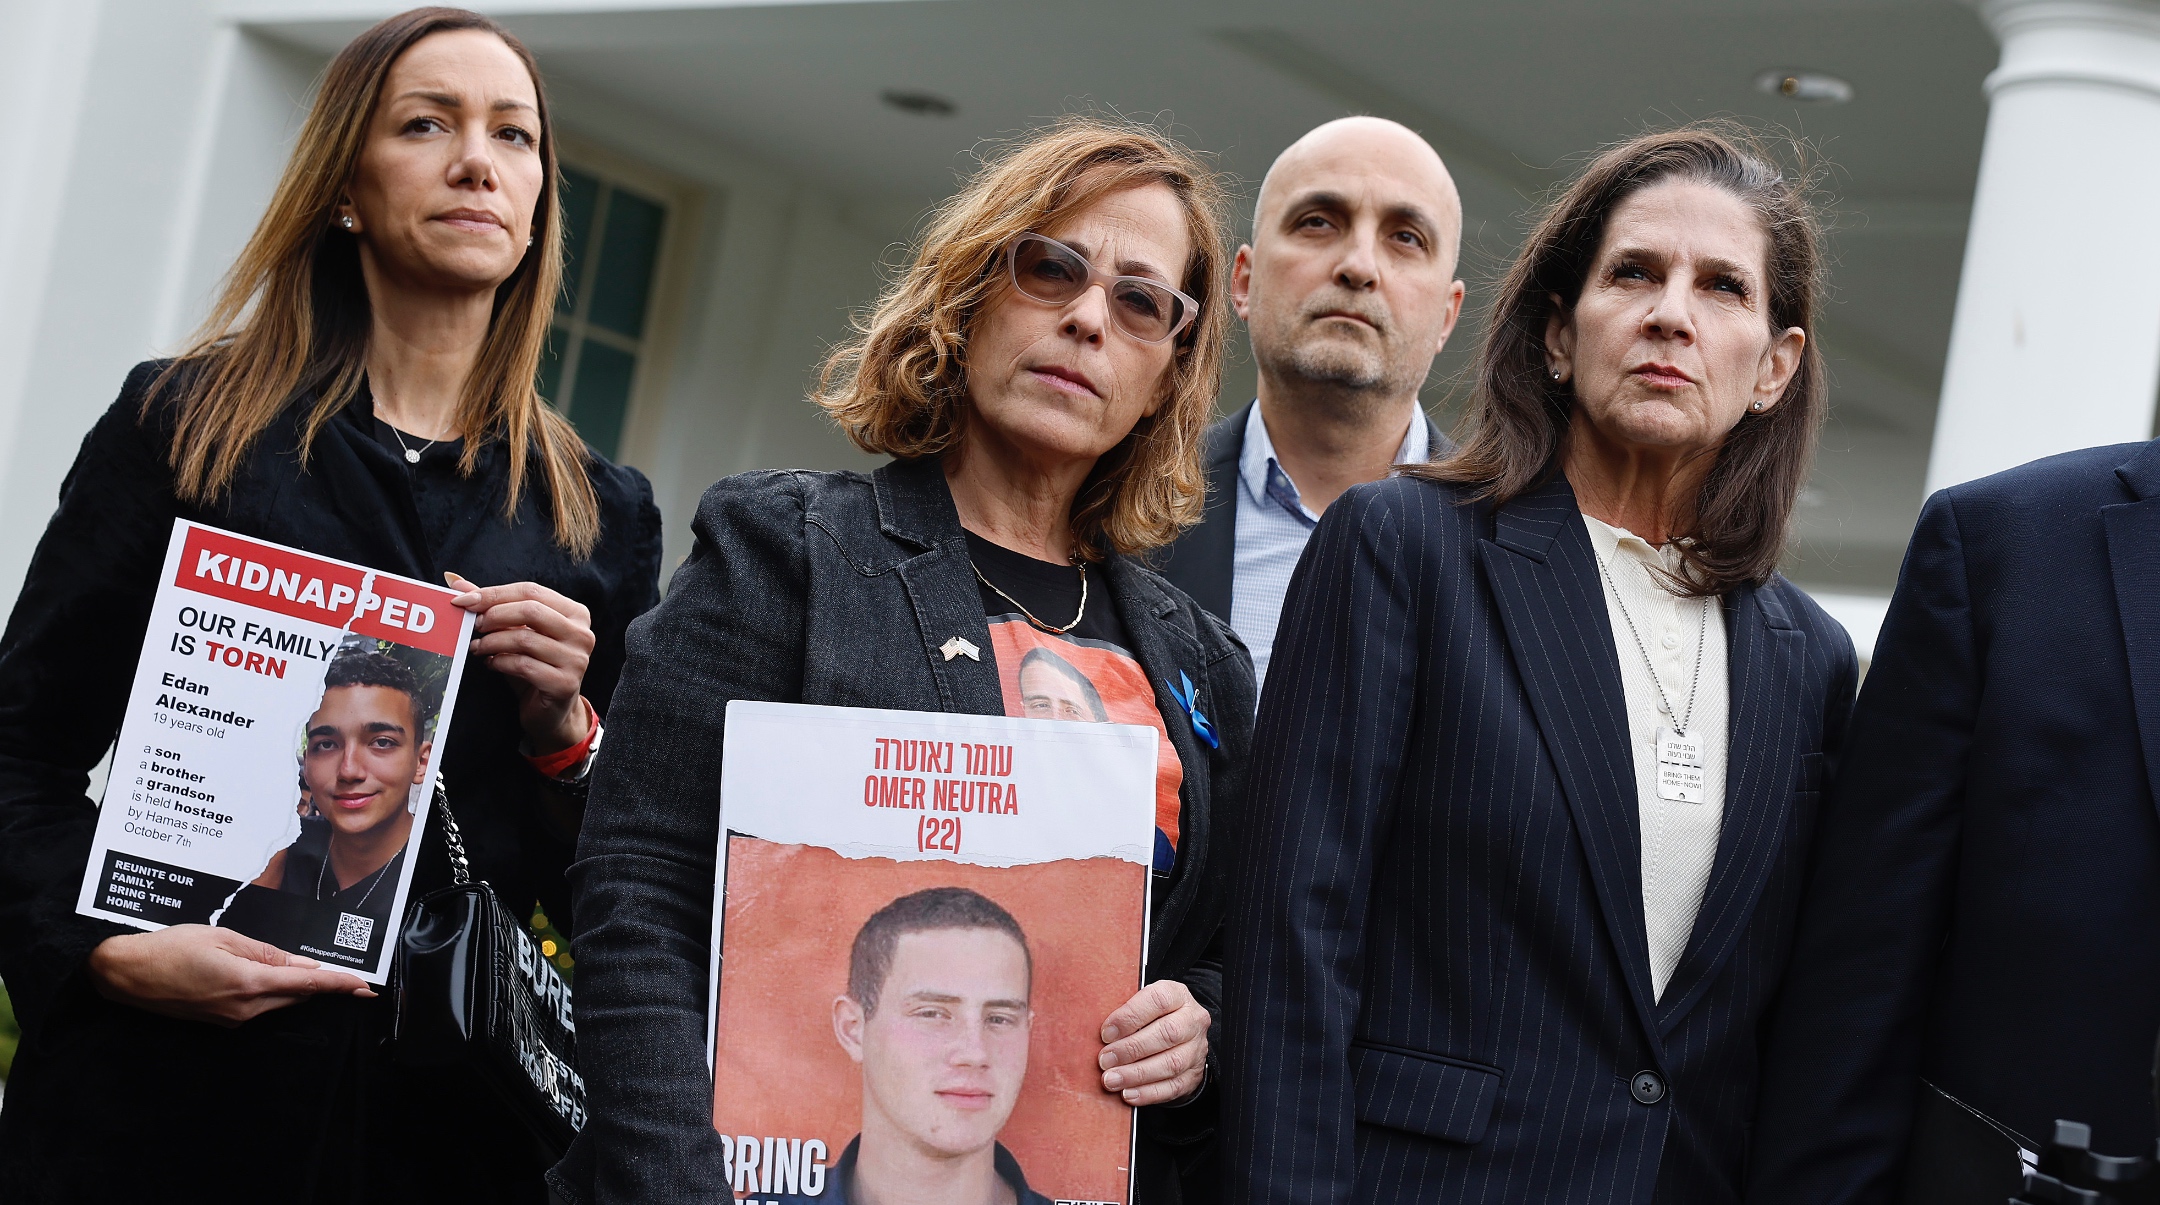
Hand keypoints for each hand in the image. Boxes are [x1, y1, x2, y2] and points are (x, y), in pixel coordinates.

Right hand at [85, 926, 375, 1026]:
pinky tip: (271, 977)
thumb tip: (302, 966)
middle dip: (320, 985)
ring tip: (306, 970)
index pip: (307, 986)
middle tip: (346, 976)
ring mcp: (232, 1019)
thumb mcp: (223, 938)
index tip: (365, 988)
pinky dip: (273, 993)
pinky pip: (259, 1007)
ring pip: (279, 1003)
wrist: (126, 975)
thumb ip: (267, 953)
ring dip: (295, 988)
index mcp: (248, 984)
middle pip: (296, 997)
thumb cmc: (170, 949)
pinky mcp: (221, 1022)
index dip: (339, 985)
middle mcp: (244, 1009)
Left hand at [445, 573, 595, 752]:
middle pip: (531, 610)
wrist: (552, 711)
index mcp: (575, 613)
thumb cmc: (535, 665)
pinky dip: (500, 662)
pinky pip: (524, 665)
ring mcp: (576, 659)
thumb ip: (491, 605)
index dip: (494, 593)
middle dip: (494, 615)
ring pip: (524, 639)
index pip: (531, 591)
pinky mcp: (565, 683)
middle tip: (473, 625)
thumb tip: (455, 581)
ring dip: (492, 641)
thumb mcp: (517, 632)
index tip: (464, 600)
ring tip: (478, 647)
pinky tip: (491, 663)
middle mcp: (582, 634)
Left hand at [1098, 979, 1209, 1105]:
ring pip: (1170, 1064)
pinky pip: (1172, 1087)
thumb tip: (1095, 1031)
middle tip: (1105, 1060)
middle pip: (1167, 1034)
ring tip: (1111, 1080)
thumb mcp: (1141, 1004)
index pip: (1158, 1000)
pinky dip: (1147, 1093)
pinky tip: (1128, 1094)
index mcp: (1177, 995)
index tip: (1106, 1033)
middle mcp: (1192, 1021)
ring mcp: (1196, 1050)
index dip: (1130, 1016)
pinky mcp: (1193, 1076)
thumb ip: (1124, 1012)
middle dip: (1131, 1049)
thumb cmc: (1151, 1018)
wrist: (1180, 1038)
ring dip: (1136, 1074)